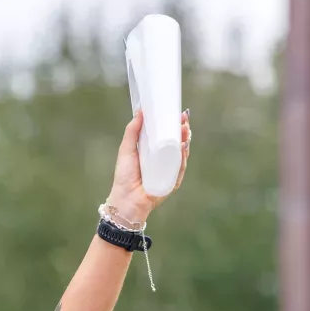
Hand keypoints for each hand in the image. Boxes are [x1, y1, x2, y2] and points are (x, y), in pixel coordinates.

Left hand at [107, 109, 190, 223]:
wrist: (126, 198)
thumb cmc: (124, 175)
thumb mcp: (126, 149)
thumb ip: (132, 132)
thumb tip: (140, 112)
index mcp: (151, 150)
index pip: (164, 134)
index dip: (171, 124)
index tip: (175, 113)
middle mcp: (162, 159)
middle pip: (176, 142)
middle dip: (182, 129)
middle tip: (184, 118)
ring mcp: (169, 169)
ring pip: (181, 152)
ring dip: (185, 140)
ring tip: (185, 129)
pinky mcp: (173, 180)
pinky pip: (181, 166)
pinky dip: (183, 156)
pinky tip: (183, 146)